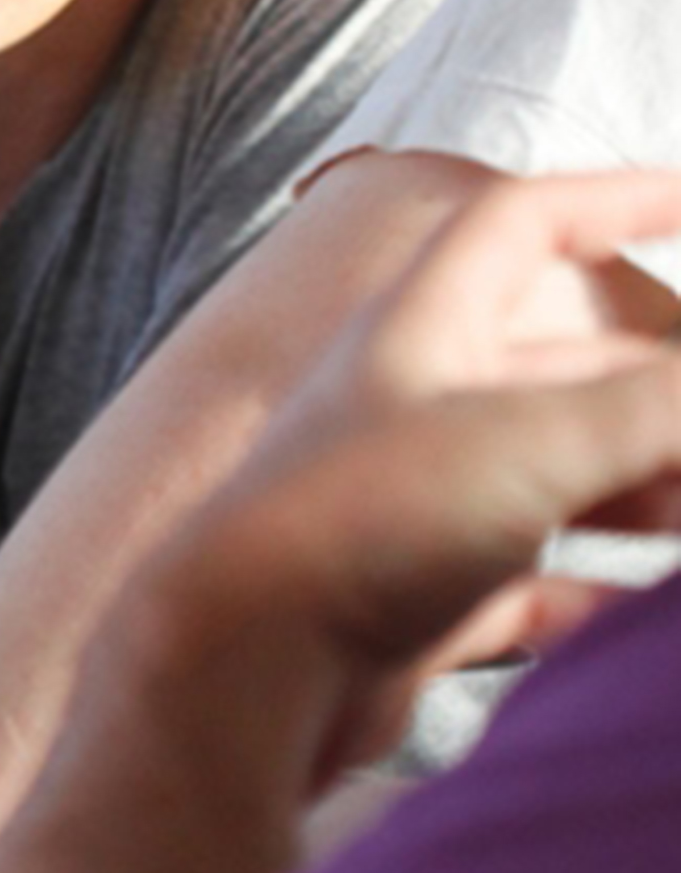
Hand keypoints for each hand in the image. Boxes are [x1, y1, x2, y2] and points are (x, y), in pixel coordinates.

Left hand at [160, 167, 680, 782]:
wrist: (234, 674)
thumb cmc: (359, 529)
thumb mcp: (542, 439)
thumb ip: (668, 404)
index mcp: (420, 332)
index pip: (520, 223)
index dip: (615, 199)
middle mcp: (408, 409)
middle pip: (565, 368)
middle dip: (667, 394)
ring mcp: (407, 510)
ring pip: (557, 477)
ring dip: (647, 491)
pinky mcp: (408, 607)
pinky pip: (526, 589)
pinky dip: (595, 597)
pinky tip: (642, 619)